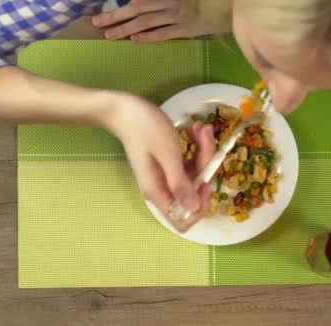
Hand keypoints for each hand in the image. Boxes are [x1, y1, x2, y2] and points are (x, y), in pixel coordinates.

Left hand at [92, 0, 212, 41]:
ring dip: (127, 27)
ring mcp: (178, 17)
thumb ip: (168, 9)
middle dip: (116, 15)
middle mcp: (170, 6)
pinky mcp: (187, 29)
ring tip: (110, 35)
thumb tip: (148, 19)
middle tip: (96, 23)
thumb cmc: (207, 10)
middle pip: (138, 10)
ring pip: (147, 21)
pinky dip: (149, 36)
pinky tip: (135, 40)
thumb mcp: (186, 4)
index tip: (104, 16)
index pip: (140, 3)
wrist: (231, 10)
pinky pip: (165, 32)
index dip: (122, 9)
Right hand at [107, 94, 214, 231]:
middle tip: (205, 139)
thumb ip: (180, 183)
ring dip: (203, 152)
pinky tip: (195, 129)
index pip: (183, 220)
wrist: (125, 109)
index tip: (204, 181)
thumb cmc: (145, 129)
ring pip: (196, 175)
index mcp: (158, 192)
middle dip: (205, 167)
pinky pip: (191, 163)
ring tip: (200, 128)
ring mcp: (167, 176)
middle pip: (194, 194)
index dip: (199, 205)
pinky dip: (197, 147)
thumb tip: (194, 209)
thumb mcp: (167, 154)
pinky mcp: (171, 164)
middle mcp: (163, 188)